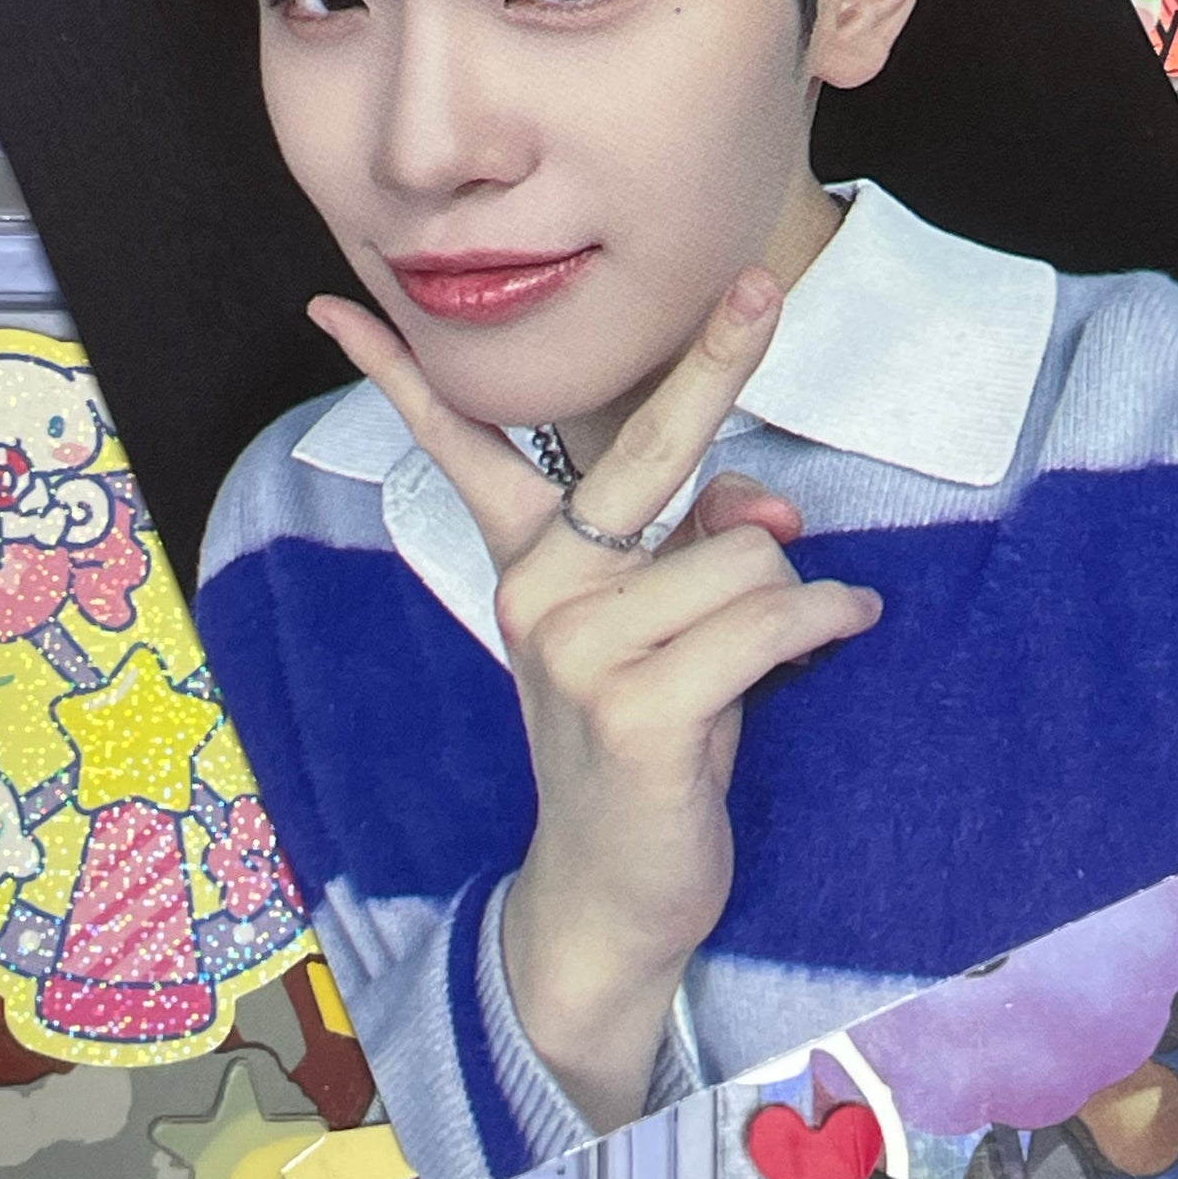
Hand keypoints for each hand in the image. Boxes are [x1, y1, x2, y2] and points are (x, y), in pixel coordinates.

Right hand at [309, 272, 882, 1132]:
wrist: (615, 894)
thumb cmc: (654, 742)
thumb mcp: (670, 628)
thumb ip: (700, 542)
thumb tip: (762, 497)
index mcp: (530, 562)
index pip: (460, 448)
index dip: (397, 373)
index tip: (337, 309)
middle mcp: (540, 589)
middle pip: (645, 446)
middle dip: (713, 358)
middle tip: (761, 284)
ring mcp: (579, 648)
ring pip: (745, 548)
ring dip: (791, 593)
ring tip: (779, 643)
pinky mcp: (635, 707)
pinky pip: (770, 617)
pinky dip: (823, 619)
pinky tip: (840, 630)